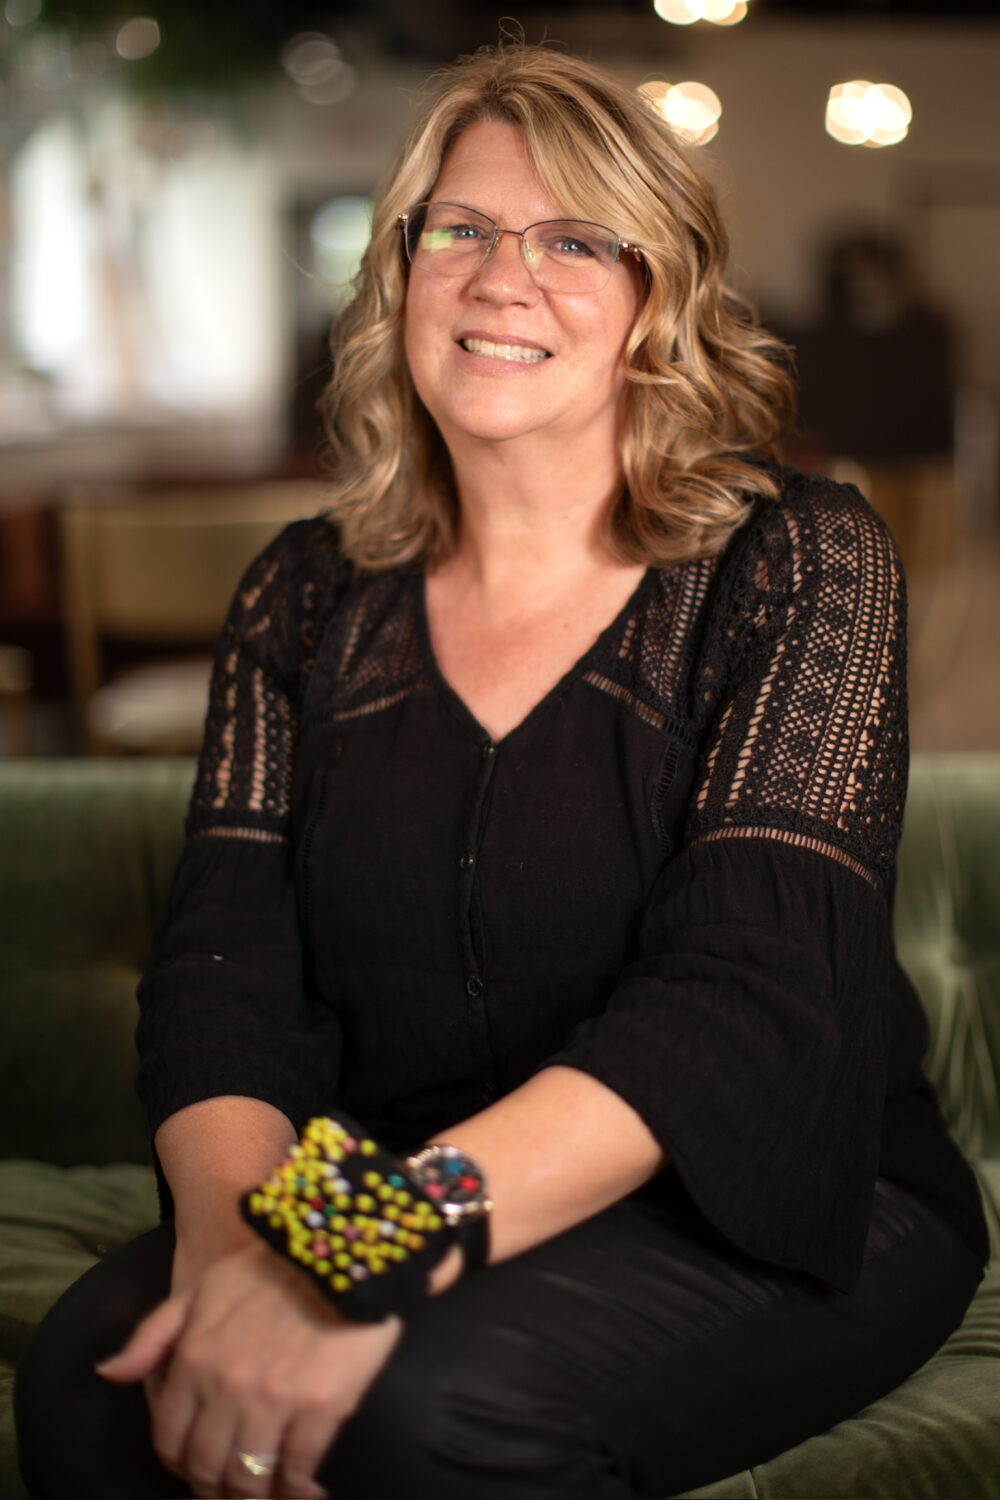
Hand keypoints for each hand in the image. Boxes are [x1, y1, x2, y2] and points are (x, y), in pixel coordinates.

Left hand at [97, 1240, 401, 1498]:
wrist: (341, 1248)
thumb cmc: (270, 1267)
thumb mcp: (200, 1288)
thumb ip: (151, 1335)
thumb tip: (109, 1375)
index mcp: (193, 1359)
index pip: (170, 1440)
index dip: (181, 1465)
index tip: (199, 1470)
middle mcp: (226, 1387)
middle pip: (206, 1468)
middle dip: (215, 1489)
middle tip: (232, 1489)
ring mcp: (273, 1400)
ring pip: (248, 1478)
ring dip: (254, 1496)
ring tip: (266, 1495)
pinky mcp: (320, 1407)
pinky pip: (297, 1469)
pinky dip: (296, 1489)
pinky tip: (303, 1490)